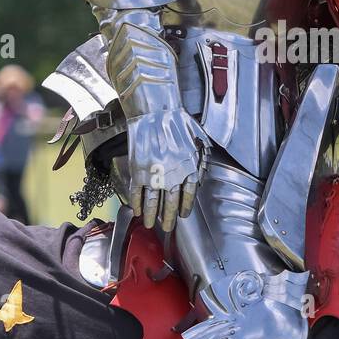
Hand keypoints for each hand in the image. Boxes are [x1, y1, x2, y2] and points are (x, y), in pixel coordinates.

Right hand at [126, 108, 209, 230]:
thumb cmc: (177, 121)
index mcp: (189, 168)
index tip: (183, 214)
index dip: (185, 207)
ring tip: (150, 224)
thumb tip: (200, 177)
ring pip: (153, 202)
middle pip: (171, 203)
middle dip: (169, 218)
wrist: (153, 111)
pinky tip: (137, 210)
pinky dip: (137, 204)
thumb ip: (201, 160)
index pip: (189, 195)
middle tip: (167, 226)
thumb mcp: (199, 140)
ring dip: (152, 216)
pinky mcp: (138, 170)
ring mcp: (154, 174)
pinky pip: (137, 193)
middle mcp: (173, 175)